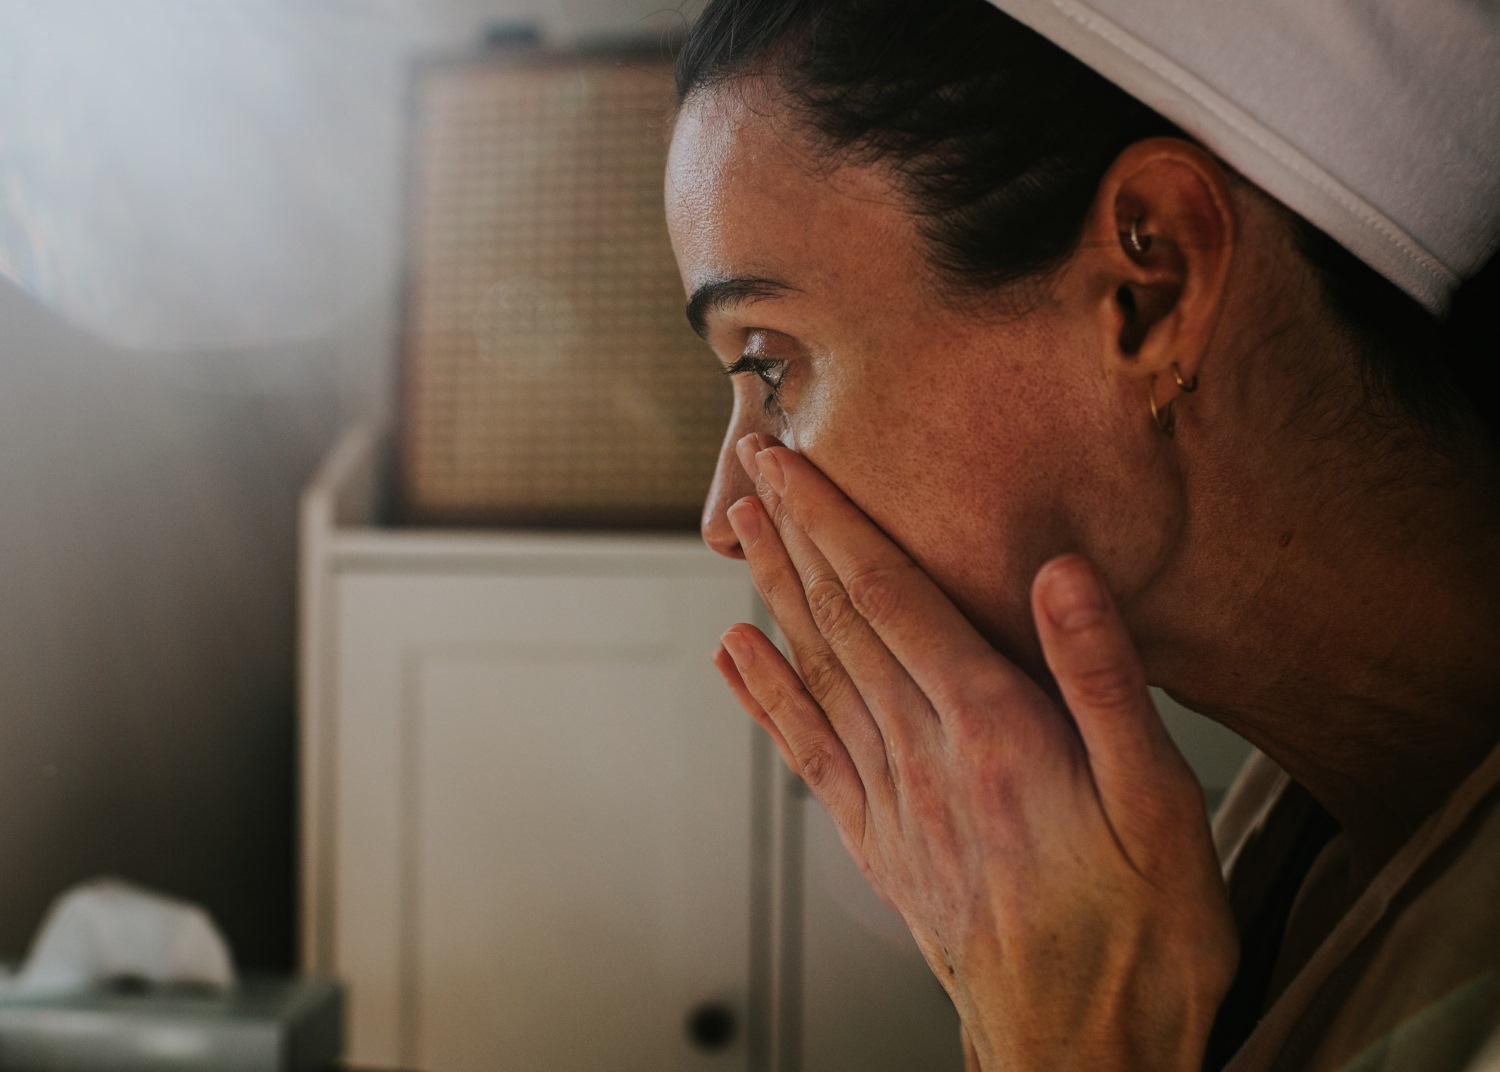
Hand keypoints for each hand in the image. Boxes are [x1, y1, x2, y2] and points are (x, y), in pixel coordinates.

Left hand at [712, 436, 1236, 1071]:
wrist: (1087, 1056)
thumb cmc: (1144, 936)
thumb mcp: (1161, 806)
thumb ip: (1104, 681)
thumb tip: (1058, 573)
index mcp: (993, 733)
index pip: (892, 598)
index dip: (835, 520)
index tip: (791, 461)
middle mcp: (924, 759)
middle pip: (841, 623)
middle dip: (792, 536)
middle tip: (748, 466)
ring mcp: (894, 805)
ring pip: (816, 675)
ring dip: (772, 597)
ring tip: (737, 536)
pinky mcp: (883, 847)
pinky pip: (810, 756)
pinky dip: (767, 700)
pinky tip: (739, 661)